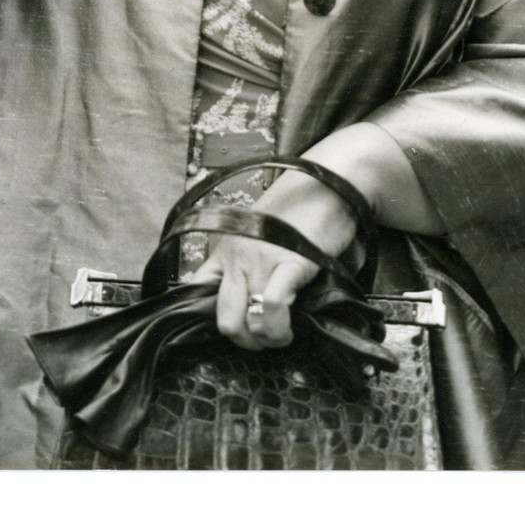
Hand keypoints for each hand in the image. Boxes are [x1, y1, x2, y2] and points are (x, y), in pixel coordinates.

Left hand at [186, 175, 358, 351]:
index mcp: (226, 249)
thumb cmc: (299, 212)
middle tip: (265, 338)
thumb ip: (249, 264)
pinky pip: (271, 307)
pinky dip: (279, 328)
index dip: (218, 319)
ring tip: (282, 333)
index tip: (241, 328)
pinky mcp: (289, 263)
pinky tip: (289, 328)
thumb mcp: (261, 237)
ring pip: (245, 322)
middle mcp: (237, 256)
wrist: (326, 184)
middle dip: (245, 340)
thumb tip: (252, 303)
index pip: (198, 291)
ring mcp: (260, 260)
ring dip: (266, 339)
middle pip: (223, 318)